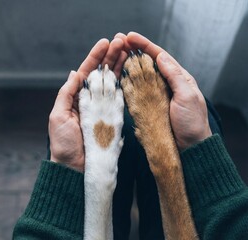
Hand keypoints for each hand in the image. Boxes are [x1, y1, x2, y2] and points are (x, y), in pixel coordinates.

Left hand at [49, 37, 126, 171]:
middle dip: (111, 56)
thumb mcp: (59, 115)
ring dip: (120, 65)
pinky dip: (125, 85)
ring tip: (129, 50)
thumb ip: (67, 93)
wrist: (74, 167)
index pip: (87, 72)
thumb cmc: (63, 143)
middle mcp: (90, 100)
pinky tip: (132, 71)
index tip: (105, 42)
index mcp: (75, 98)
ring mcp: (102, 108)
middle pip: (102, 73)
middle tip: (122, 40)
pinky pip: (120, 99)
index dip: (95, 57)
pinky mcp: (113, 118)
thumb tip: (74, 72)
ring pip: (113, 82)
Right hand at [123, 32, 211, 149]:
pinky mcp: (149, 106)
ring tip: (114, 54)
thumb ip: (174, 76)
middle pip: (148, 62)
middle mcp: (166, 83)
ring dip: (127, 63)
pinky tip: (117, 75)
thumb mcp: (187, 96)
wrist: (189, 147)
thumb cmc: (192, 122)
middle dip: (133, 50)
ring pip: (140, 74)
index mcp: (179, 78)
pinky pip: (136, 90)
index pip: (160, 56)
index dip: (144, 45)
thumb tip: (160, 56)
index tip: (130, 37)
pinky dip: (127, 81)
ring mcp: (157, 94)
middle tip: (118, 42)